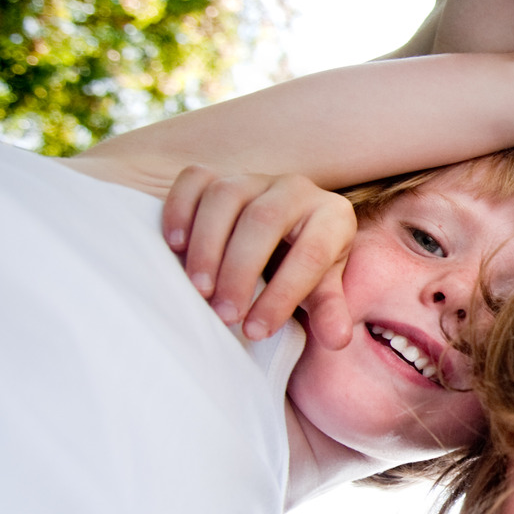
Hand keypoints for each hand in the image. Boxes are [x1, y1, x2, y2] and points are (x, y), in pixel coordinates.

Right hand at [162, 166, 356, 346]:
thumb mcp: (321, 287)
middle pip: (264, 220)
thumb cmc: (304, 262)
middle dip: (241, 271)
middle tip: (225, 313)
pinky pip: (195, 180)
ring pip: (226, 197)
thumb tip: (338, 339)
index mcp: (332, 216)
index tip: (258, 331)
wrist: (287, 228)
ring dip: (208, 246)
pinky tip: (175, 247)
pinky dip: (180, 210)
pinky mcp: (219, 173)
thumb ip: (328, 310)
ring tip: (200, 289)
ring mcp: (255, 177)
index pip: (310, 254)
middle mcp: (296, 188)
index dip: (283, 295)